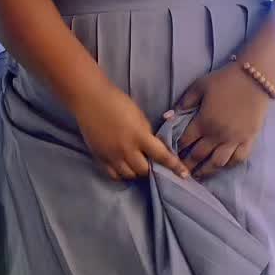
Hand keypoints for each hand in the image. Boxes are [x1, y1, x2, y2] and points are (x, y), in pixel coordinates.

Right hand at [75, 83, 189, 181]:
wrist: (91, 99)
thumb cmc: (117, 102)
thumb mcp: (139, 116)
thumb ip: (146, 133)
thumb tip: (152, 147)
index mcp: (139, 136)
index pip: (162, 156)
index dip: (175, 166)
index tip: (184, 174)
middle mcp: (126, 150)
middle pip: (144, 170)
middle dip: (150, 167)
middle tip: (149, 160)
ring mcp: (111, 156)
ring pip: (129, 175)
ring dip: (136, 171)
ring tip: (136, 163)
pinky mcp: (99, 157)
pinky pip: (113, 174)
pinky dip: (121, 173)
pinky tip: (123, 167)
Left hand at [168, 63, 271, 179]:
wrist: (256, 79)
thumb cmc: (225, 80)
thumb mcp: (199, 86)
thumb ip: (183, 103)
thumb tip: (167, 117)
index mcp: (203, 122)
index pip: (185, 141)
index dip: (176, 149)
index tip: (170, 156)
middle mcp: (217, 135)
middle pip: (198, 155)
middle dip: (187, 164)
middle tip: (180, 172)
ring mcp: (234, 139)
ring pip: (217, 162)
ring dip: (205, 171)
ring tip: (197, 175)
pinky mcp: (249, 140)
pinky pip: (238, 159)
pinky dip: (228, 165)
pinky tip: (221, 167)